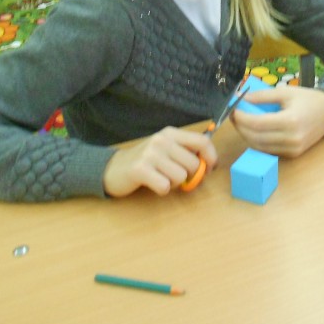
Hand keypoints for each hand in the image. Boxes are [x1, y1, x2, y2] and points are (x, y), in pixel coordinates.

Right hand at [102, 127, 216, 197]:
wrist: (112, 168)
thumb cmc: (145, 161)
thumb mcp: (166, 149)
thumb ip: (186, 152)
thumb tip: (210, 164)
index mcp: (170, 133)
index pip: (202, 141)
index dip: (211, 157)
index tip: (209, 168)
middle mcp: (161, 140)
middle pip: (194, 164)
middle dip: (191, 176)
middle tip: (177, 178)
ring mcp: (150, 154)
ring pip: (181, 177)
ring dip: (175, 184)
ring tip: (162, 178)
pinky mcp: (140, 169)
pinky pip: (165, 186)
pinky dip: (162, 190)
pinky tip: (153, 184)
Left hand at [231, 84, 323, 157]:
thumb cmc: (308, 99)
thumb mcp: (286, 92)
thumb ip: (262, 96)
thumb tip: (241, 98)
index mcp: (291, 121)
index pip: (257, 124)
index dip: (241, 118)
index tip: (233, 109)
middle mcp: (292, 139)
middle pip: (256, 138)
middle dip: (240, 127)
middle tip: (233, 115)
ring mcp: (293, 149)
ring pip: (260, 147)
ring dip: (247, 135)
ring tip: (241, 122)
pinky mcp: (293, 155)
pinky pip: (269, 150)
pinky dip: (258, 141)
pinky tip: (254, 130)